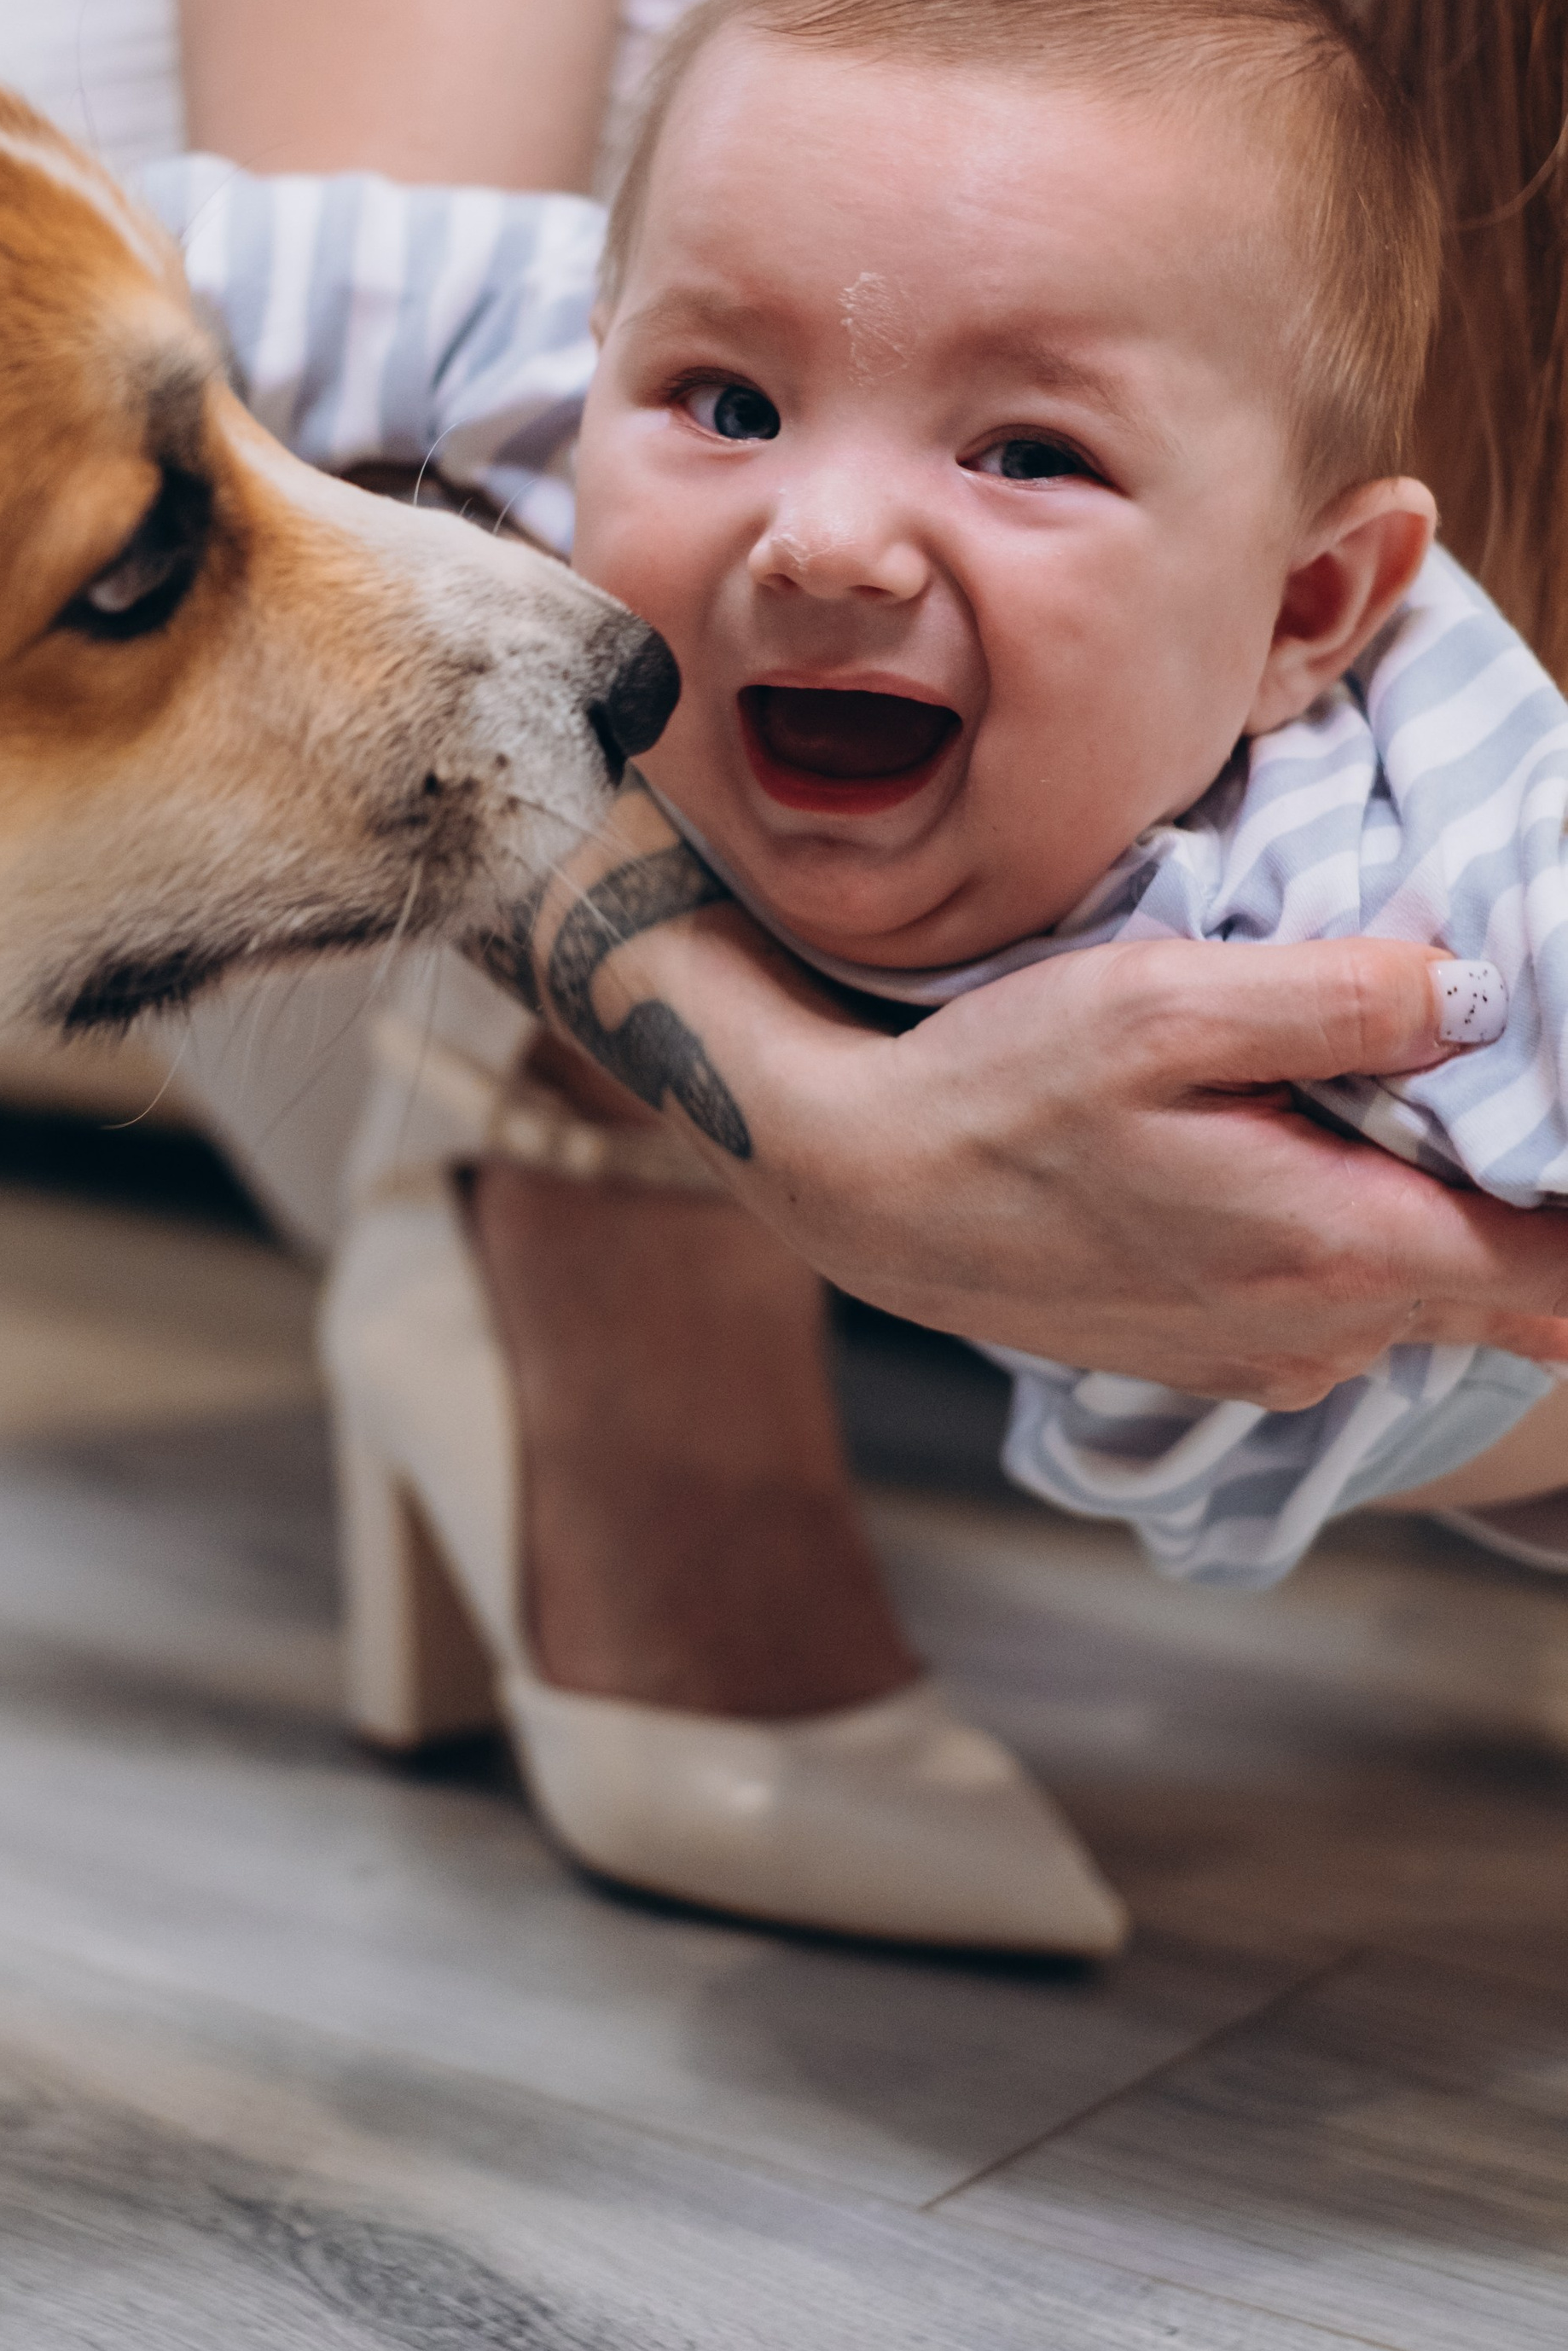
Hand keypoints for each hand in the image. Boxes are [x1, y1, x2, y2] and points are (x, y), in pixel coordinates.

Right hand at [495, 782, 1567, 1408]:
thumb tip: (1483, 993)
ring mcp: (1273, 1356)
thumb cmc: (994, 1088)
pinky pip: (1351, 1306)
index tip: (1561, 1101)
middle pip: (1517, 1288)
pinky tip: (1305, 1154)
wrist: (854, 1184)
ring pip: (1432, 1294)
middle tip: (1501, 1089)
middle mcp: (1323, 1331)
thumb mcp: (1163, 1002)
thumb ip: (1339, 997)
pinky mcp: (1222, 1353)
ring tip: (1396, 1100)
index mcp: (1339, 1246)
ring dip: (1445, 1209)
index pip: (1562, 1268)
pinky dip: (1367, 1236)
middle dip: (1532, 1198)